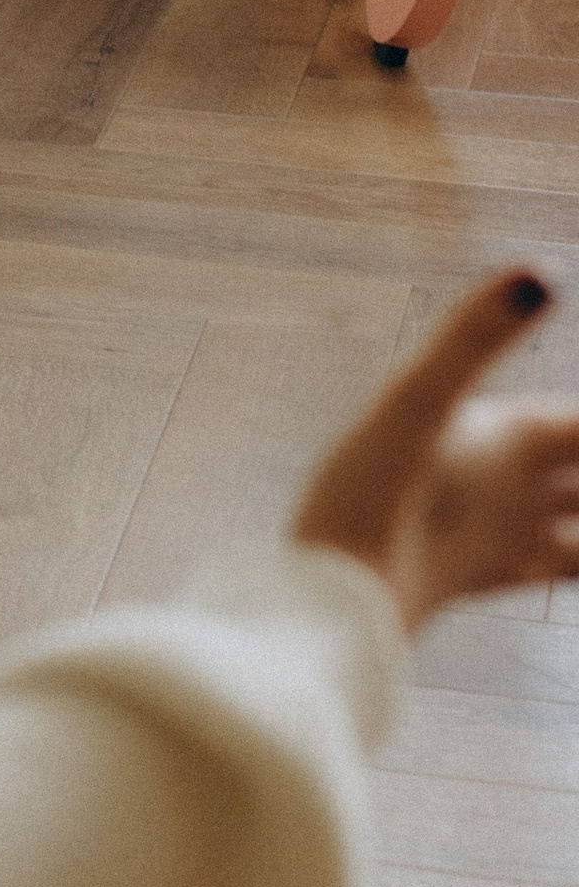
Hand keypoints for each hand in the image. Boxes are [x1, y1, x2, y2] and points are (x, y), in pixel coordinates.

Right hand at [292, 270, 578, 630]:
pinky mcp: (470, 577)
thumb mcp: (412, 403)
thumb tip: (542, 274)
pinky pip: (547, 569)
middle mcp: (522, 493)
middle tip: (577, 452)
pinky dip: (568, 559)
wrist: (332, 611)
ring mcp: (501, 540)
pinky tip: (554, 555)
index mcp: (516, 442)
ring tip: (574, 498)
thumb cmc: (369, 505)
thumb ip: (474, 337)